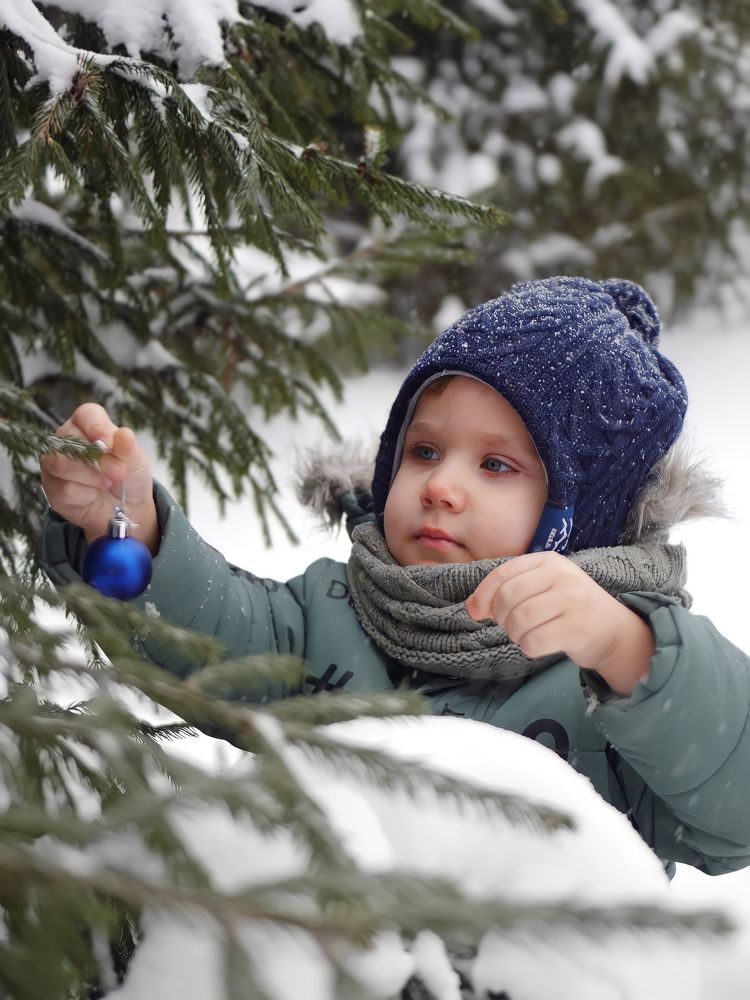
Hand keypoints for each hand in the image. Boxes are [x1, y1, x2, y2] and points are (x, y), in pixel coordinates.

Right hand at [40, 403, 158, 554]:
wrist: (126, 510)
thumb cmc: (129, 477)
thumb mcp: (136, 461)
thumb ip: (128, 448)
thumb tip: (124, 434)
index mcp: (89, 426)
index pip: (86, 415)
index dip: (96, 427)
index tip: (108, 443)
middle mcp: (67, 441)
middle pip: (70, 440)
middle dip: (98, 460)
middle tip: (118, 473)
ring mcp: (55, 464)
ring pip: (61, 464)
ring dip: (90, 477)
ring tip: (107, 483)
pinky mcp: (52, 488)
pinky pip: (64, 488)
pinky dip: (85, 494)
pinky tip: (93, 496)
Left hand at [465, 552, 654, 695]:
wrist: (613, 630)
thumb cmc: (568, 608)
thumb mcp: (542, 588)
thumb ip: (507, 591)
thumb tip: (472, 608)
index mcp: (549, 561)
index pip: (503, 573)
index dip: (483, 595)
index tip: (477, 613)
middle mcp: (561, 575)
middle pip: (508, 597)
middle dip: (501, 617)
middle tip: (511, 626)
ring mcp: (572, 600)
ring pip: (519, 620)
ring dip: (514, 634)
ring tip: (525, 635)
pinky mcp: (577, 628)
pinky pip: (534, 641)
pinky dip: (528, 648)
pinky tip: (537, 644)